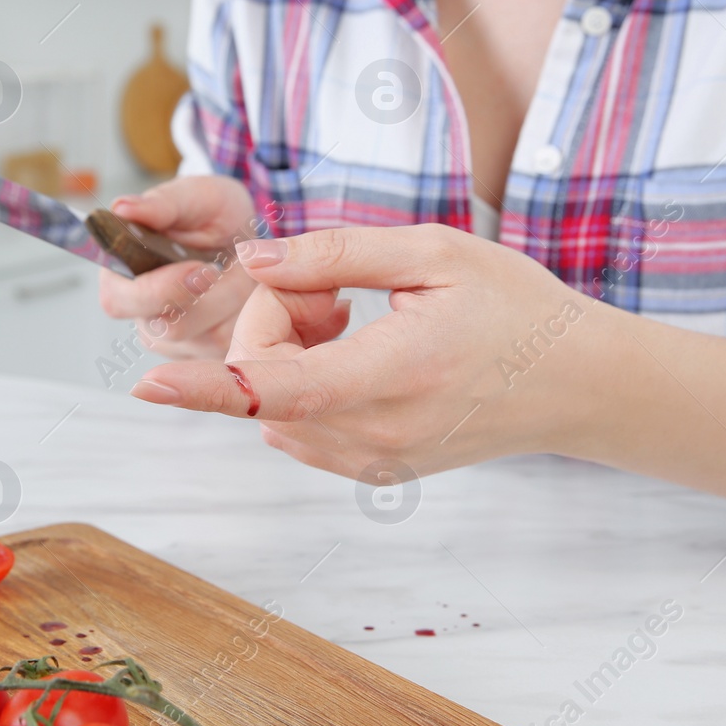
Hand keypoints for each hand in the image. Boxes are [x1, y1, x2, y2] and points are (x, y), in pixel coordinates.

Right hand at [98, 176, 308, 359]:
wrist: (249, 234)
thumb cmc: (213, 213)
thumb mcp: (194, 196)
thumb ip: (162, 204)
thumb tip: (123, 208)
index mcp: (121, 277)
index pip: (119, 300)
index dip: (157, 290)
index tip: (196, 268)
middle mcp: (143, 315)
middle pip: (165, 329)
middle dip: (207, 300)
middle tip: (229, 269)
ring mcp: (176, 341)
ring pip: (207, 339)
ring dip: (233, 302)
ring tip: (241, 270)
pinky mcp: (210, 355)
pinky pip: (235, 346)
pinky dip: (250, 316)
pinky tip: (250, 292)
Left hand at [128, 224, 602, 476]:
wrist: (577, 383)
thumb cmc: (515, 306)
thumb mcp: (434, 254)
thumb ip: (336, 256)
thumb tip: (251, 260)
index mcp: (397, 373)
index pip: (279, 390)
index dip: (207, 386)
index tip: (148, 384)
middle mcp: (379, 433)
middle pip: (266, 384)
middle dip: (272, 322)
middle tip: (335, 290)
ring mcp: (377, 461)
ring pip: (276, 409)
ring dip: (288, 356)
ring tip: (358, 323)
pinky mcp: (377, 471)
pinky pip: (301, 428)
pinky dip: (306, 385)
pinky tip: (359, 353)